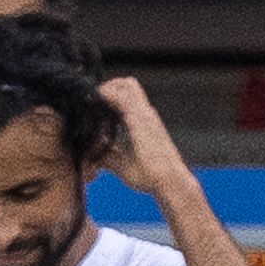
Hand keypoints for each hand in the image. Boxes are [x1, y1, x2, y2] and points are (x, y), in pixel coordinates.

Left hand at [97, 76, 196, 199]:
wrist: (170, 182)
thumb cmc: (152, 177)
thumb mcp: (124, 165)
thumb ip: (109, 156)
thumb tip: (94, 155)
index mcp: (144, 123)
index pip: (128, 95)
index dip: (111, 95)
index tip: (95, 107)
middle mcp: (146, 114)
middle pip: (127, 83)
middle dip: (108, 87)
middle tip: (94, 103)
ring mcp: (143, 114)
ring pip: (124, 83)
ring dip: (106, 88)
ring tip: (94, 104)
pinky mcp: (138, 118)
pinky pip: (118, 95)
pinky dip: (104, 95)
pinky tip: (95, 105)